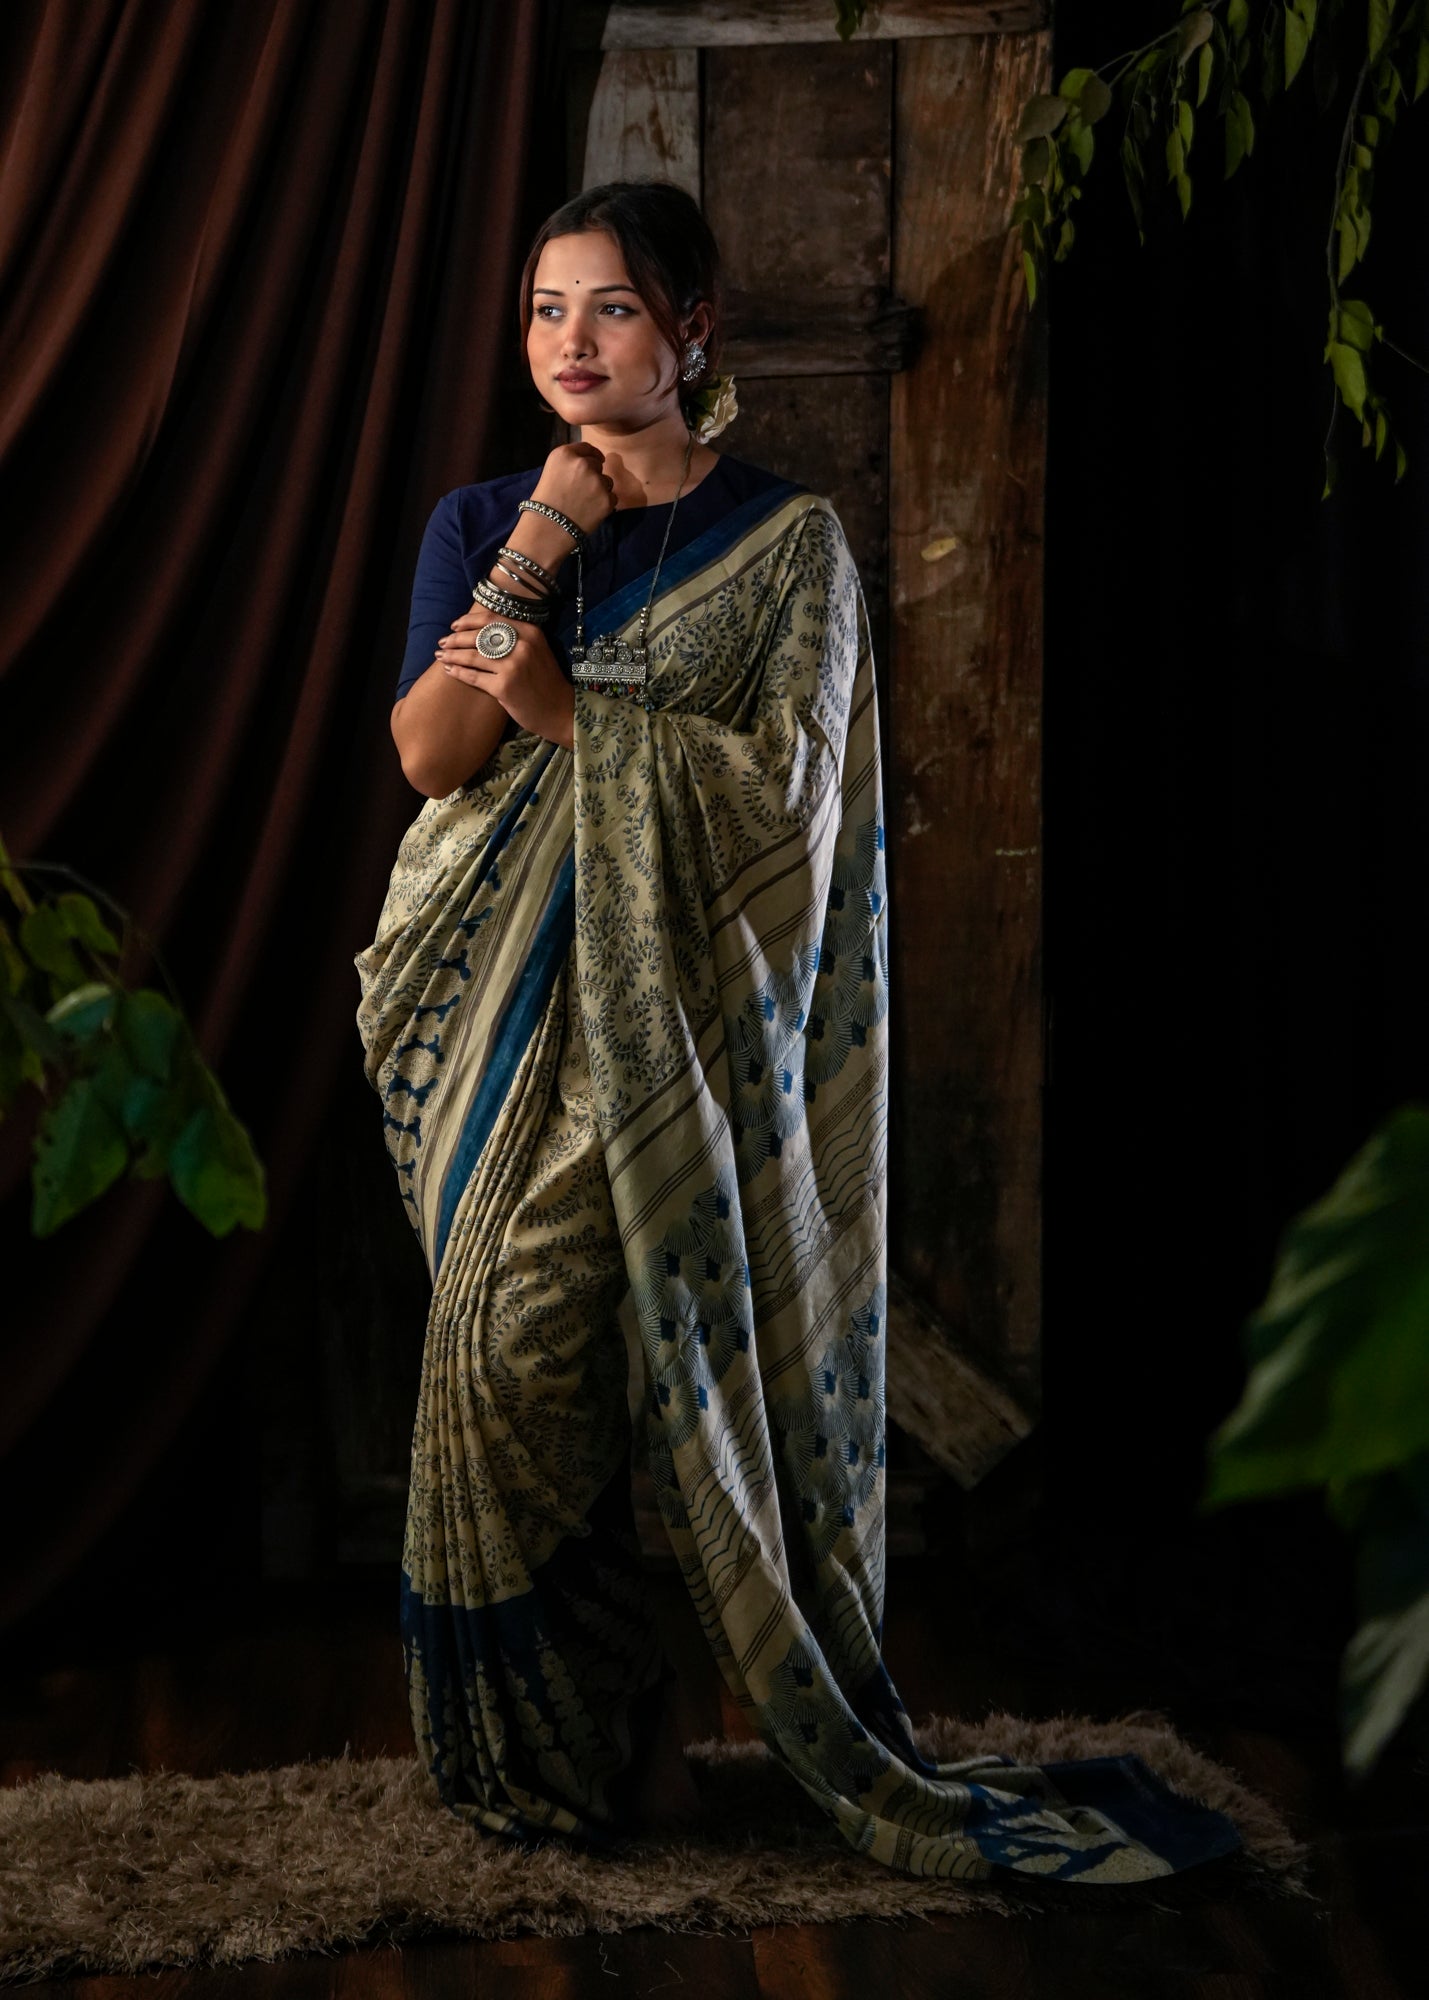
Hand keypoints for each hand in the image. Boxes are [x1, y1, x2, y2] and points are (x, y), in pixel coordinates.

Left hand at [436, 608, 574, 750]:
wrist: (560, 710)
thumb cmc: (544, 681)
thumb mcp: (536, 651)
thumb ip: (515, 637)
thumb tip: (480, 630)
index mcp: (530, 632)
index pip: (491, 619)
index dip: (468, 621)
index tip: (454, 626)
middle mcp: (522, 646)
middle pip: (479, 636)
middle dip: (456, 638)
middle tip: (443, 642)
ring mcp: (513, 667)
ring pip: (473, 656)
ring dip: (453, 655)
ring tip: (440, 656)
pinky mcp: (504, 687)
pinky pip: (474, 677)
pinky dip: (459, 673)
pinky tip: (450, 670)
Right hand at [530, 441, 615, 537]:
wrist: (548, 528)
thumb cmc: (546, 501)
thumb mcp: (552, 470)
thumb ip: (571, 461)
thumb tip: (592, 459)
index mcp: (565, 454)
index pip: (587, 447)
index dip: (592, 455)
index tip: (596, 460)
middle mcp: (583, 463)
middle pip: (598, 464)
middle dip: (594, 474)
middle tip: (582, 490)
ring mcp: (596, 481)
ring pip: (607, 481)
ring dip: (600, 489)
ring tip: (584, 502)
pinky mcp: (606, 499)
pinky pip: (612, 498)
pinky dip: (604, 504)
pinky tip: (590, 511)